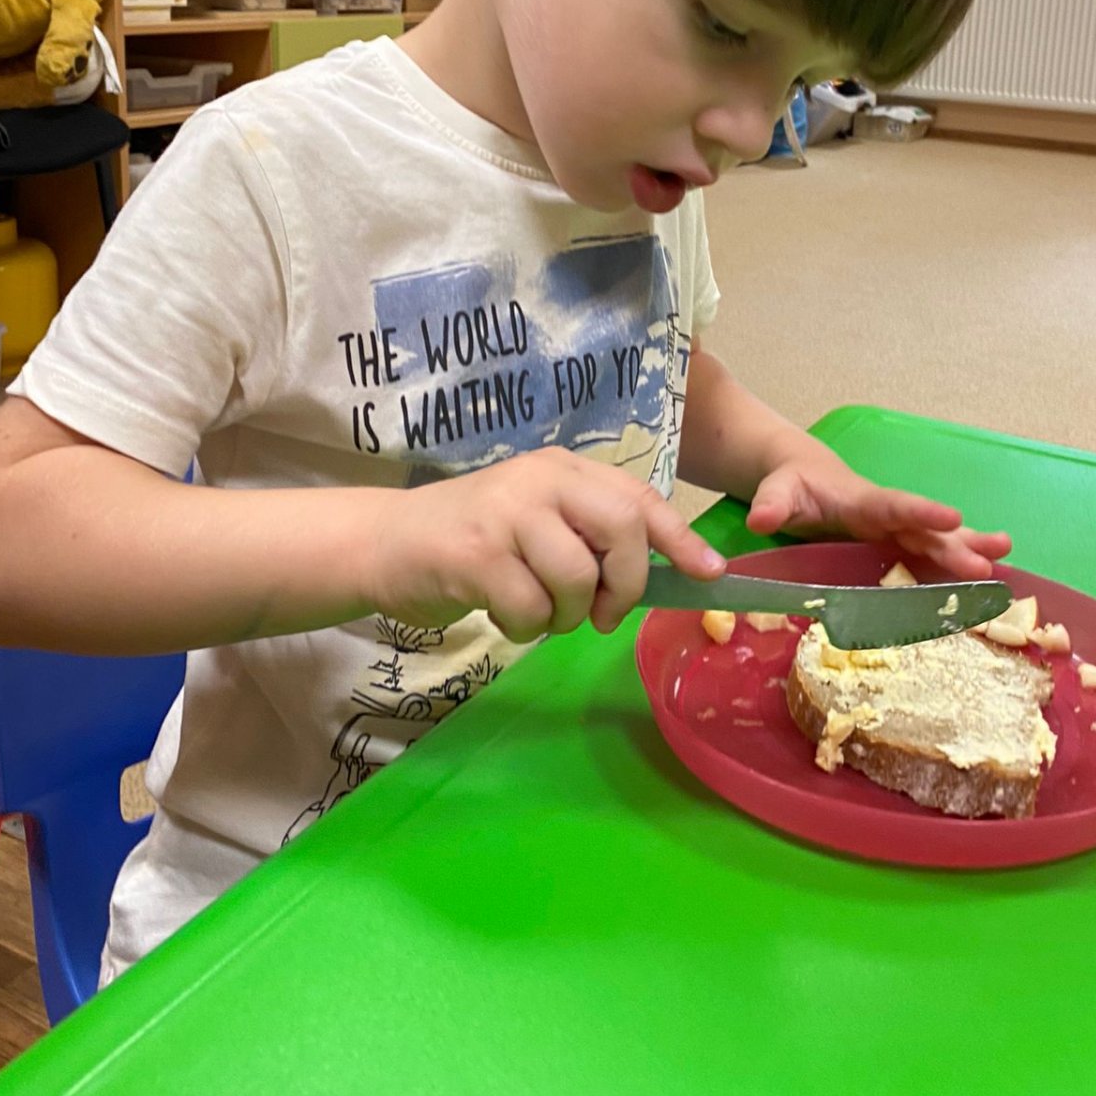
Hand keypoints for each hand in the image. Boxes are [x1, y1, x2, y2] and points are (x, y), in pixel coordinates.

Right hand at [374, 447, 724, 641]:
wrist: (385, 543)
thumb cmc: (473, 539)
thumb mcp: (538, 521)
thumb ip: (589, 535)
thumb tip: (661, 574)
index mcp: (563, 469)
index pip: (638, 497)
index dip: (679, 538)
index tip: (710, 573)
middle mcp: (539, 480)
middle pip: (622, 529)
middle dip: (624, 584)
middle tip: (602, 614)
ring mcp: (506, 513)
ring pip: (577, 578)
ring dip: (565, 615)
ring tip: (536, 610)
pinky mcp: (476, 553)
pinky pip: (531, 607)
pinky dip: (524, 626)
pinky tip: (501, 612)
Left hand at [745, 450, 1010, 579]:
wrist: (803, 476)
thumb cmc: (792, 484)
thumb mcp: (777, 491)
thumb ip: (772, 503)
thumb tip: (760, 518)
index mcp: (863, 501)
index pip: (894, 505)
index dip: (922, 513)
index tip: (953, 517)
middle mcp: (887, 515)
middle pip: (925, 530)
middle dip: (955, 546)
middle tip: (987, 564)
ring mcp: (896, 530)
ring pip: (937, 540)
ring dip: (969, 549)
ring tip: (1005, 557)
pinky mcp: (897, 544)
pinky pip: (931, 554)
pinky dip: (958, 563)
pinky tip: (988, 575)